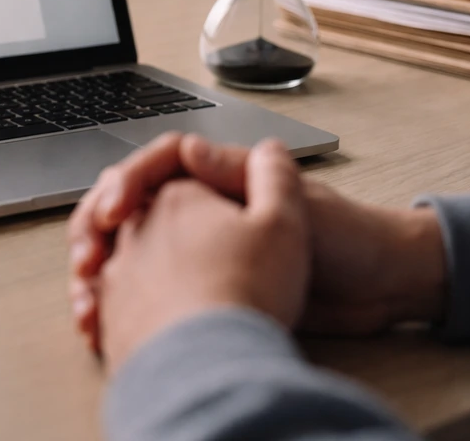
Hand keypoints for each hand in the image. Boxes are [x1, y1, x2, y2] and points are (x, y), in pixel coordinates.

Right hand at [67, 134, 446, 350]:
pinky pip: (149, 290)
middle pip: (131, 207)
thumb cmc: (351, 236)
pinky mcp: (206, 288)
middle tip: (87, 258)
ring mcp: (201, 249)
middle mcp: (205, 209)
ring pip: (131, 250)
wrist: (382, 288)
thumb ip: (246, 175)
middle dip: (99, 228)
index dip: (126, 183)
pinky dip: (122, 303)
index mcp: (223, 179)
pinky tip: (108, 321)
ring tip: (87, 297)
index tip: (114, 210)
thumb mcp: (299, 201)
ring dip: (102, 269)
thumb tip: (187, 147)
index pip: (157, 165)